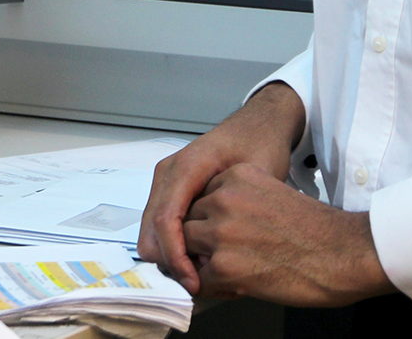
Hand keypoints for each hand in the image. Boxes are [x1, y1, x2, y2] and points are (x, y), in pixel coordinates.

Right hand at [138, 82, 304, 291]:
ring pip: (151, 231)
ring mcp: (165, 180)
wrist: (258, 124)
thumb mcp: (259, 176)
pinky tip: (200, 257)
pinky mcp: (169, 190)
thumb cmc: (261, 144)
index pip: (166, 218)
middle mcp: (168, 172)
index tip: (193, 283)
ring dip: (171, 256)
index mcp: (188, 165)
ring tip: (203, 274)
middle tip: (198, 287)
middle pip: (151, 229)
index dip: (175, 256)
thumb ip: (241, 212)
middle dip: (169, 262)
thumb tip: (226, 257)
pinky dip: (174, 246)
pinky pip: (160, 225)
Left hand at [183, 164, 391, 306]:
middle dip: (201, 240)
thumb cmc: (317, 229)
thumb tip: (216, 223)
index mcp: (237, 176)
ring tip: (227, 270)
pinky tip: (236, 286)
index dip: (208, 218)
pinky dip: (212, 288)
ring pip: (187, 249)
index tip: (222, 231)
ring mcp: (221, 233)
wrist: (343, 253)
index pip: (200, 195)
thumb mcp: (272, 192)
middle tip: (222, 254)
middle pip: (189, 220)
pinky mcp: (224, 267)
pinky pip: (198, 281)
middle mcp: (225, 200)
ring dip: (202, 262)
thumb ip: (240, 200)